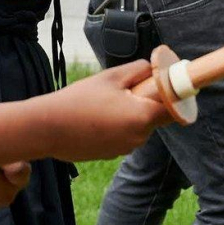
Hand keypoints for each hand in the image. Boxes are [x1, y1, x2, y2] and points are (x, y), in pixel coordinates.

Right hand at [42, 61, 170, 161]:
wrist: (49, 128)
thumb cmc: (79, 100)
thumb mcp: (111, 76)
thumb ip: (139, 70)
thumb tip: (154, 70)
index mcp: (143, 116)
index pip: (174, 108)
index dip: (174, 94)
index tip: (168, 83)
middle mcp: (139, 137)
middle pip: (155, 116)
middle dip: (146, 102)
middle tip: (123, 89)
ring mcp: (125, 148)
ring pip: (138, 126)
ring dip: (130, 114)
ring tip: (102, 103)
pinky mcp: (112, 154)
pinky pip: (123, 136)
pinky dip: (117, 126)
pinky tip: (95, 117)